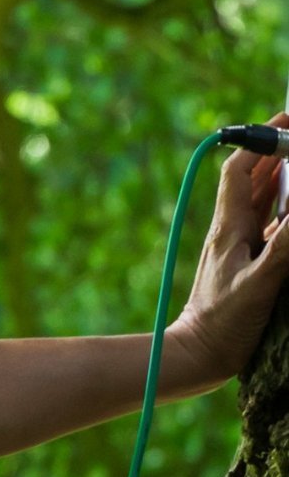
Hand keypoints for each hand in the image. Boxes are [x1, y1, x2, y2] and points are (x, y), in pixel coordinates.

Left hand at [168, 110, 288, 388]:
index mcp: (229, 227)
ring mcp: (238, 246)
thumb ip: (284, 248)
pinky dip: (284, 211)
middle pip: (254, 178)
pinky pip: (268, 225)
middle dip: (278, 152)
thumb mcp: (258, 284)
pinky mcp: (246, 263)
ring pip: (262, 200)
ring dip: (282, 178)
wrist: (197, 356)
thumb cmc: (223, 324)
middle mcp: (232, 230)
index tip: (287, 120)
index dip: (261, 140)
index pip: (240, 169)